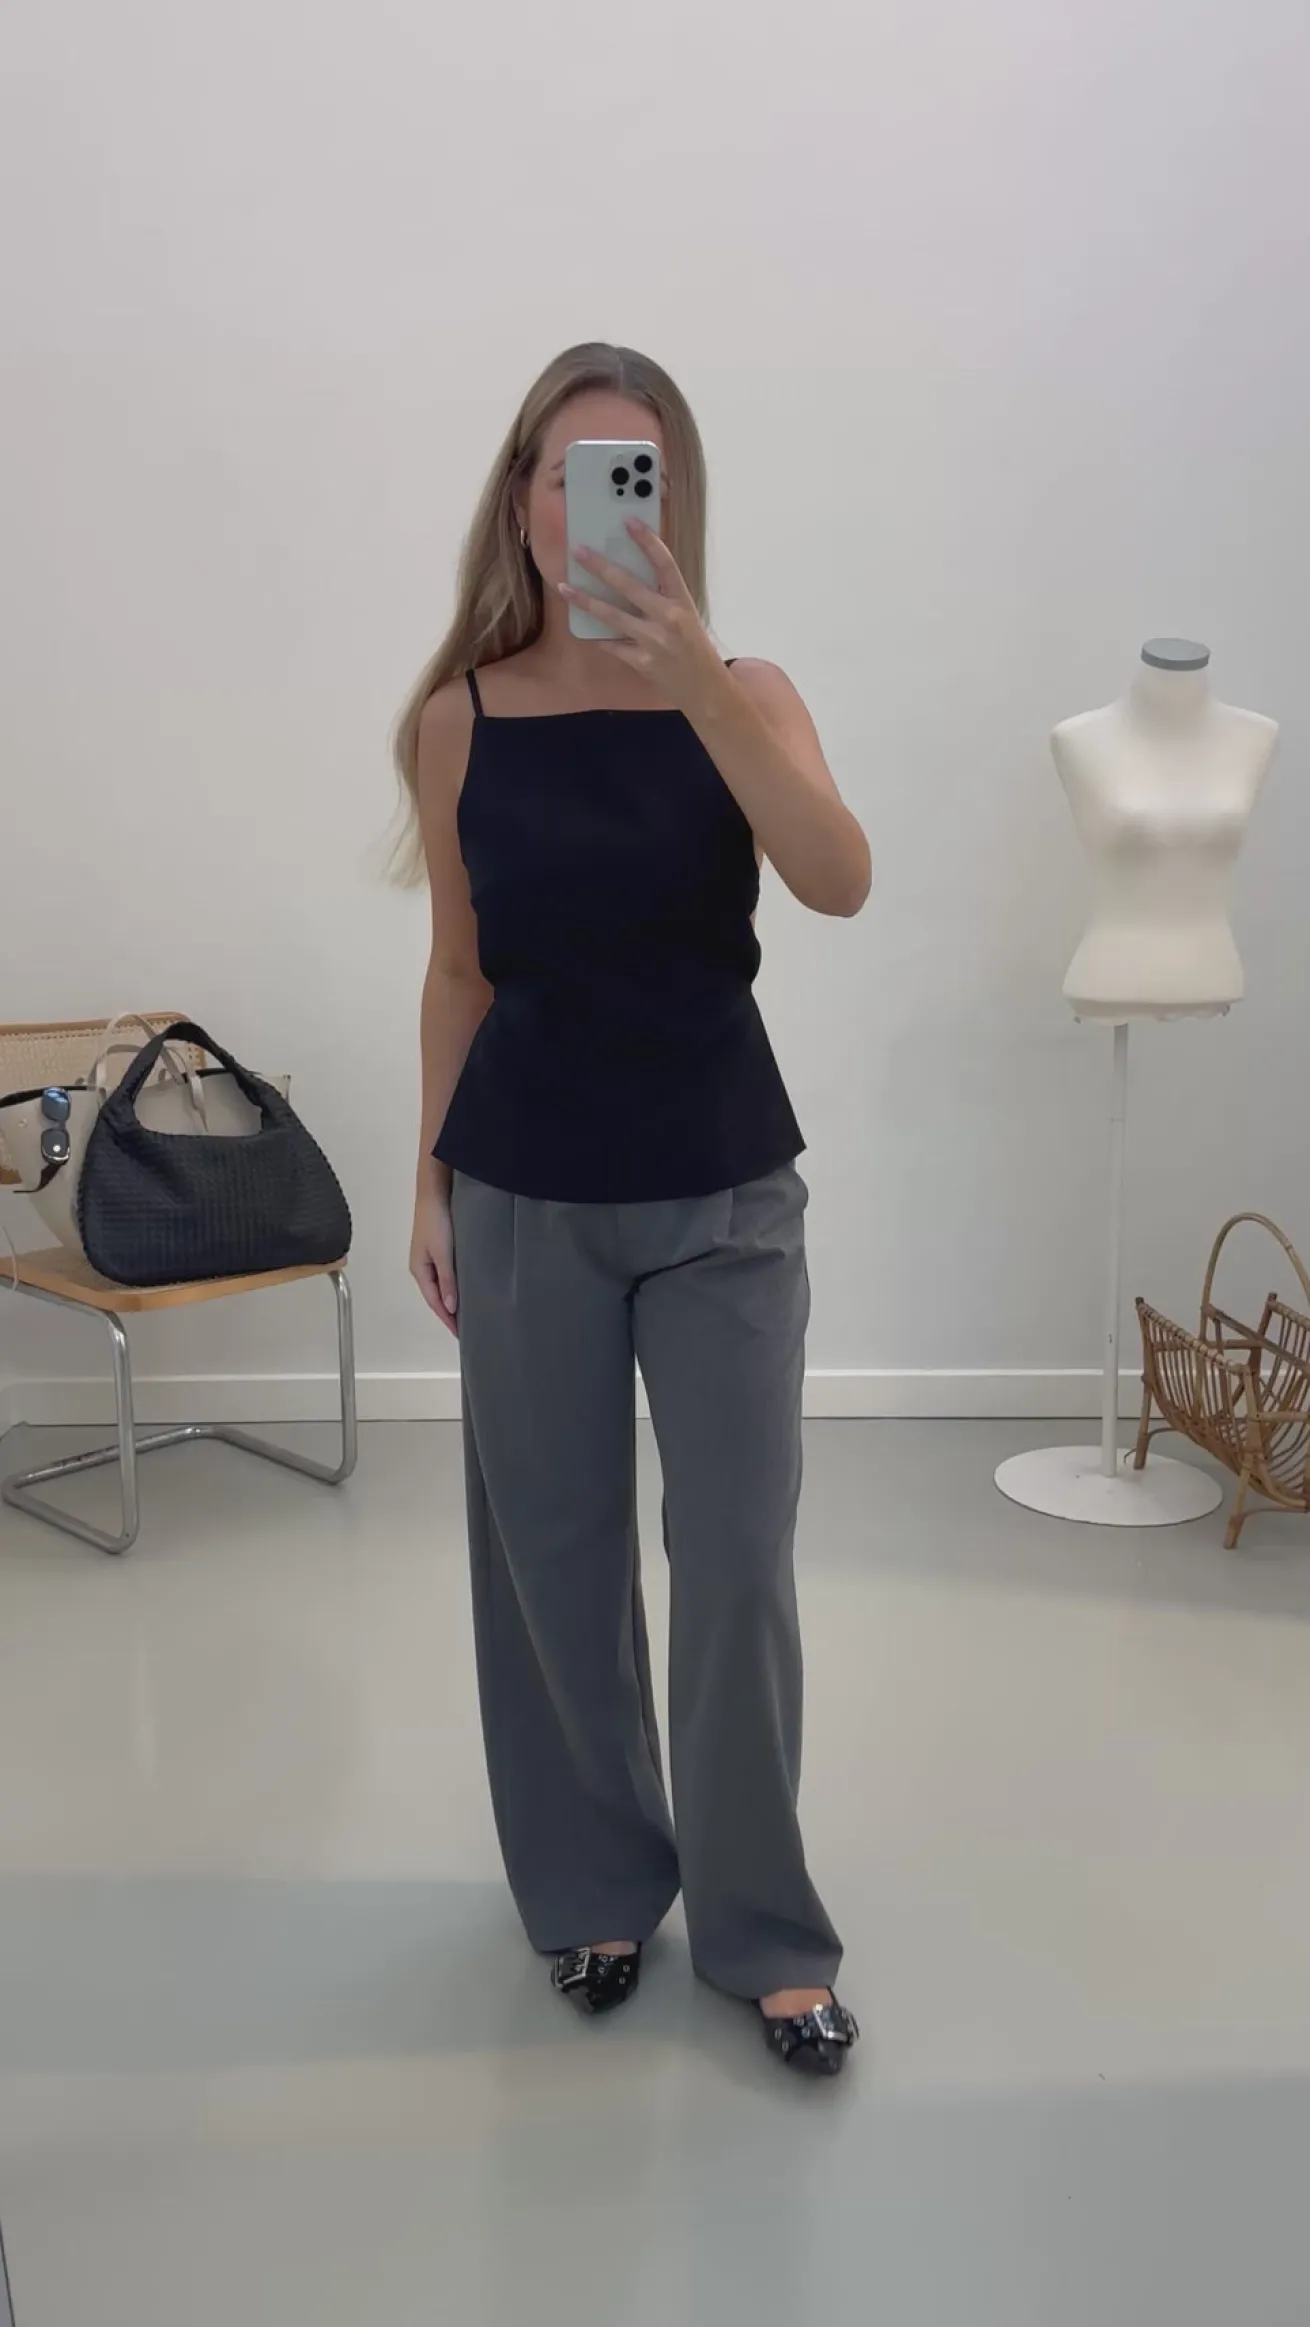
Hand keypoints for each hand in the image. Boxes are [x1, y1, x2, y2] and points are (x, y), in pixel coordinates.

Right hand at [410, 1181, 458, 1335]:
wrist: (435, 1191)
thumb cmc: (437, 1221)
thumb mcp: (443, 1253)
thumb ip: (448, 1280)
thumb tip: (451, 1308)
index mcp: (420, 1270)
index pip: (435, 1302)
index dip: (448, 1319)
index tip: (462, 1335)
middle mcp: (423, 1267)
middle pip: (438, 1296)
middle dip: (450, 1313)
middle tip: (468, 1328)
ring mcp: (431, 1257)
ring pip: (443, 1285)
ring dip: (454, 1299)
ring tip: (470, 1313)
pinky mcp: (440, 1247)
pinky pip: (447, 1273)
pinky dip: (456, 1285)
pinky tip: (466, 1287)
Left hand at [559, 522, 730, 719]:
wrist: (705, 690)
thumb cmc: (695, 648)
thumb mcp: (686, 616)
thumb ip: (662, 597)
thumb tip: (626, 576)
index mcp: (683, 601)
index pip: (664, 563)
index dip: (646, 540)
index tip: (628, 521)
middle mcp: (668, 618)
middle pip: (629, 585)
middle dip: (600, 566)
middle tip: (577, 550)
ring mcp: (653, 641)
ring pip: (612, 615)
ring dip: (584, 600)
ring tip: (563, 586)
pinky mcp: (641, 662)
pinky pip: (612, 645)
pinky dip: (596, 635)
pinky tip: (579, 625)